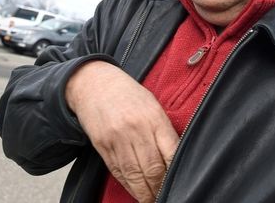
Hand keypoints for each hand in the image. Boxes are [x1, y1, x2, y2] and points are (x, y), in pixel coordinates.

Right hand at [66, 61, 178, 201]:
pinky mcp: (102, 146)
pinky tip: (136, 192)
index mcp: (154, 117)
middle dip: (160, 188)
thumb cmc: (128, 94)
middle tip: (165, 196)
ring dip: (145, 193)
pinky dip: (128, 186)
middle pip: (153, 169)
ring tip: (151, 200)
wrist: (93, 83)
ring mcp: (117, 139)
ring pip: (135, 175)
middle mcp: (136, 129)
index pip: (171, 153)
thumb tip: (176, 159)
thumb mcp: (152, 105)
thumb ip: (164, 130)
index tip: (181, 184)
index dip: (176, 174)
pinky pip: (118, 172)